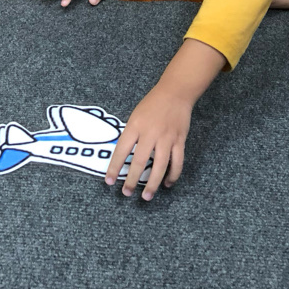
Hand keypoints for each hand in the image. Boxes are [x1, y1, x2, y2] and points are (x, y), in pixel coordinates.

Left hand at [106, 84, 191, 200]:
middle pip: (140, 162)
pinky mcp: (180, 140)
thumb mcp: (135, 116)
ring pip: (160, 166)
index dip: (114, 167)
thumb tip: (125, 156)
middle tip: (125, 193)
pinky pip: (177, 162)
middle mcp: (150, 133)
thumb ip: (131, 135)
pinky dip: (173, 175)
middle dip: (131, 180)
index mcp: (135, 125)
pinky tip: (167, 183)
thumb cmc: (153, 104)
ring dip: (153, 184)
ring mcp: (167, 138)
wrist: (176, 92)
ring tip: (146, 196)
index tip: (108, 181)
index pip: (121, 150)